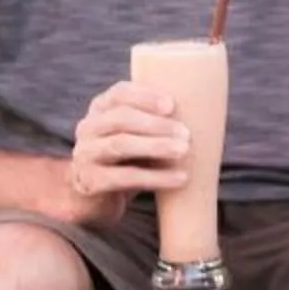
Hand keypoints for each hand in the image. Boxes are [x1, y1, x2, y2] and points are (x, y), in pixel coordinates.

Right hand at [63, 81, 189, 221]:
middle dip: (156, 124)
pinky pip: (125, 178)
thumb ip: (156, 119)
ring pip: (120, 145)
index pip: (120, 93)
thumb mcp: (135, 133)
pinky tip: (180, 179)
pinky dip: (155, 178)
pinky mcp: (90, 182)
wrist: (96, 197)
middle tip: (186, 133)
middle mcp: (88, 127)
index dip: (146, 96)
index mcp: (100, 107)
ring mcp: (85, 154)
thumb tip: (203, 111)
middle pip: (121, 118)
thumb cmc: (127, 157)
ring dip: (156, 146)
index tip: (172, 104)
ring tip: (184, 150)